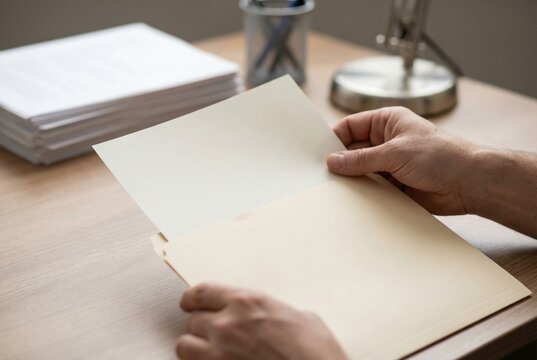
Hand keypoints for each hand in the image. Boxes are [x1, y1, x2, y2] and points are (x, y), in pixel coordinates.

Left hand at [177, 283, 346, 359]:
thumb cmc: (316, 352)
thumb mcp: (301, 318)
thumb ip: (276, 312)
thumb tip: (277, 318)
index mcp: (247, 303)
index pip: (201, 292)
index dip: (192, 298)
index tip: (190, 303)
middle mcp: (227, 325)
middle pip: (193, 320)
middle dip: (202, 327)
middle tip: (213, 333)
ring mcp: (219, 354)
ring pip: (185, 346)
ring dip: (195, 348)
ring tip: (208, 352)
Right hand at [326, 107, 476, 214]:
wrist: (469, 183)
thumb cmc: (441, 156)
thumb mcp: (395, 152)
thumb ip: (362, 159)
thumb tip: (333, 161)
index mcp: (387, 122)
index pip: (351, 126)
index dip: (334, 138)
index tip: (318, 153)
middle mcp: (386, 142)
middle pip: (352, 150)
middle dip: (340, 162)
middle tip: (321, 174)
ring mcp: (389, 165)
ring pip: (360, 171)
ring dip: (351, 180)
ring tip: (332, 189)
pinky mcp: (394, 186)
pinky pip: (371, 189)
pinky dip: (362, 195)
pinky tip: (351, 200)